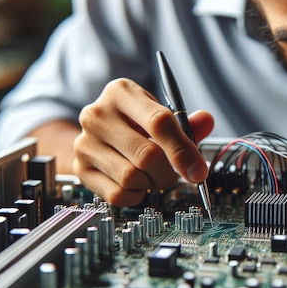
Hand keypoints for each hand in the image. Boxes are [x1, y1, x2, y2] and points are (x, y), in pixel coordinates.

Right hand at [72, 78, 213, 205]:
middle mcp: (98, 114)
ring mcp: (85, 142)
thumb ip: (187, 123)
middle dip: (168, 172)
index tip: (199, 171)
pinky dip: (136, 195)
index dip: (183, 150)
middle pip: (147, 155)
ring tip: (151, 174)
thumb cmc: (137, 125)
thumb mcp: (161, 115)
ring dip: (151, 183)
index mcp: (122, 92)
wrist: (97, 136)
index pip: (159, 122)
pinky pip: (118, 194)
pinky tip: (137, 183)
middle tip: (173, 173)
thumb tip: (206, 120)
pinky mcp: (80, 168)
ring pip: (132, 177)